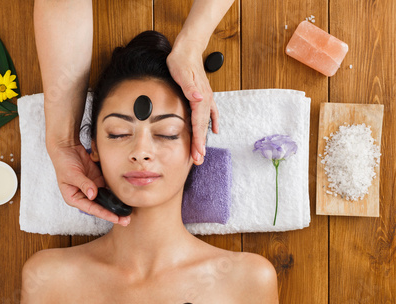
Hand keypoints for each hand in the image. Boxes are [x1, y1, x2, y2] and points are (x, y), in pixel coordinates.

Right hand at [47, 142, 130, 225]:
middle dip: (113, 214)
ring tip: (129, 212)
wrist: (67, 148)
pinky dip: (117, 193)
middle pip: (101, 207)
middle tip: (126, 220)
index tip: (115, 218)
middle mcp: (84, 196)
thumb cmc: (64, 162)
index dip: (104, 214)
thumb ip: (83, 184)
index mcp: (74, 198)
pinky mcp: (98, 180)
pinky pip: (109, 188)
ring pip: (107, 199)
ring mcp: (93, 188)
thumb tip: (92, 195)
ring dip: (117, 205)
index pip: (91, 209)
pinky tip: (126, 197)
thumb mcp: (71, 174)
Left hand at [166, 40, 218, 164]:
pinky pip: (210, 113)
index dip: (198, 140)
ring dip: (204, 138)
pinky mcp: (203, 95)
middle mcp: (205, 100)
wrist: (188, 48)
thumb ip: (190, 86)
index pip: (198, 124)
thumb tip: (199, 98)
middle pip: (203, 127)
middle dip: (200, 146)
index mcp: (199, 98)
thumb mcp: (181, 71)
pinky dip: (213, 123)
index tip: (197, 154)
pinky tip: (214, 131)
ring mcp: (206, 98)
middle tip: (198, 162)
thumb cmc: (181, 60)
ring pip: (205, 123)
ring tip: (201, 153)